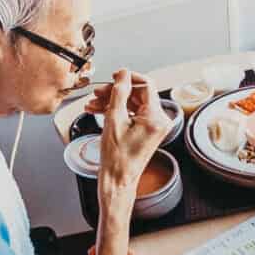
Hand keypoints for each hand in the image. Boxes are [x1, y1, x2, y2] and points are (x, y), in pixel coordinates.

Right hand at [93, 68, 166, 195]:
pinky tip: (100, 111)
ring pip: (134, 104)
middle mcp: (160, 121)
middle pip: (138, 94)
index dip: (128, 77)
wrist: (117, 180)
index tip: (115, 76)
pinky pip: (134, 114)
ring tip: (94, 104)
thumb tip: (123, 74)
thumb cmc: (116, 158)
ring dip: (114, 102)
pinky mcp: (148, 131)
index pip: (146, 85)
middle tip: (98, 93)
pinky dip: (119, 111)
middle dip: (116, 92)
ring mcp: (155, 126)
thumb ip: (119, 93)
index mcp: (155, 117)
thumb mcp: (114, 119)